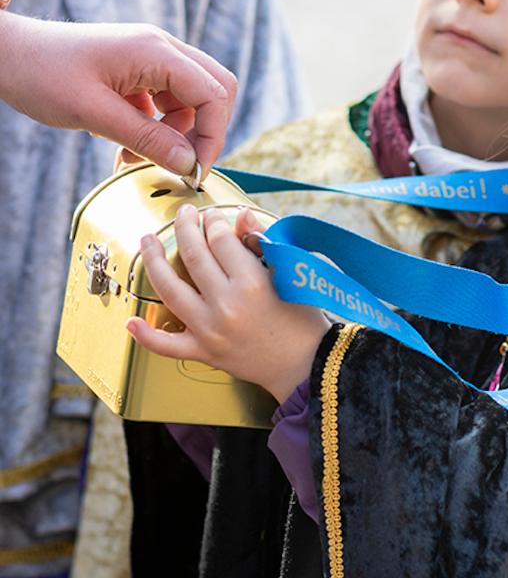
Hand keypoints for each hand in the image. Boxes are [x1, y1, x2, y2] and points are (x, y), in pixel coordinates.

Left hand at [0, 16, 236, 175]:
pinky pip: (167, 99)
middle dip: (206, 131)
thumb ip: (147, 139)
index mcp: (156, 51)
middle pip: (215, 89)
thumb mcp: (93, 114)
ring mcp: (151, 56)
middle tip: (184, 165)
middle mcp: (162, 48)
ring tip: (140, 159)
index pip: (213, 93)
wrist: (6, 53)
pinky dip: (158, 126)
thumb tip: (189, 164)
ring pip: (191, 98)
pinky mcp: (139, 68)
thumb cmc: (41, 75)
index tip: (194, 171)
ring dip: (177, 133)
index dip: (212, 136)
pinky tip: (130, 147)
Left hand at [127, 206, 327, 402]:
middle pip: (194, 256)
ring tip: (146, 243)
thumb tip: (239, 215)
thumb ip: (262, 241)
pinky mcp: (204, 352)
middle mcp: (227, 305)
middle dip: (184, 228)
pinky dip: (146, 335)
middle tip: (182, 215)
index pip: (221, 240)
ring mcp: (210, 330)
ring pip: (171, 291)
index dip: (214, 221)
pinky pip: (166, 345)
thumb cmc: (303, 316)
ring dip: (153, 262)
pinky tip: (132, 320)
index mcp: (252, 282)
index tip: (212, 214)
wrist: (305, 363)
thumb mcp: (289, 273)